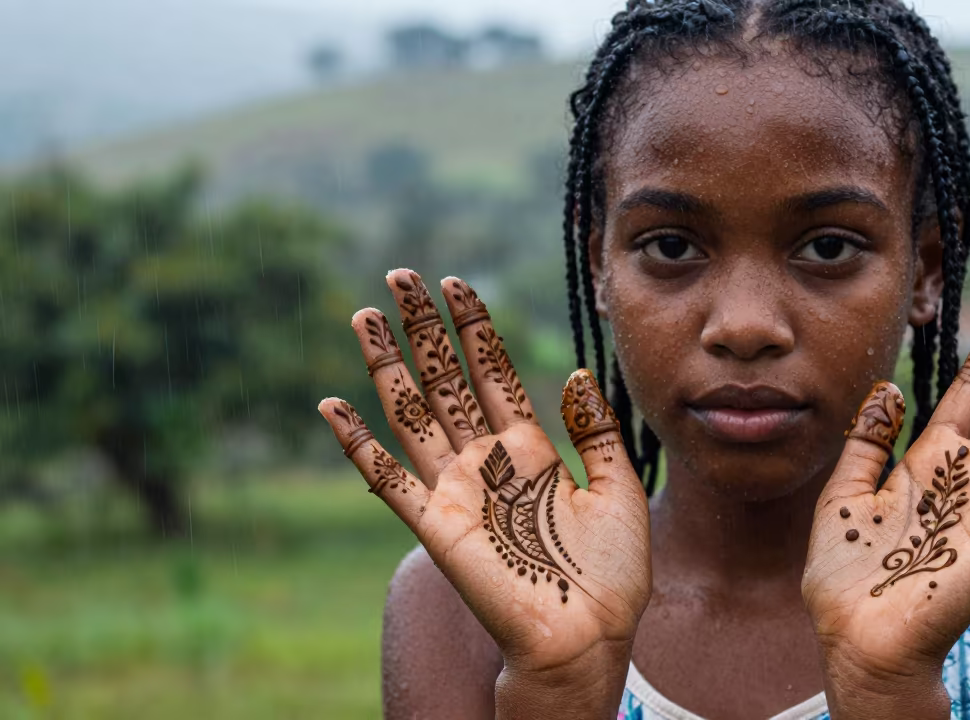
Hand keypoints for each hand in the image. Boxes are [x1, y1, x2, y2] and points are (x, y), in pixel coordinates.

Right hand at [317, 270, 650, 691]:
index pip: (494, 372)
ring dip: (387, 366)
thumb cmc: (612, 573)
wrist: (590, 635)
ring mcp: (457, 491)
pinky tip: (332, 406)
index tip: (455, 283)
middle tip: (399, 276)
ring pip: (412, 414)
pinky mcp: (436, 526)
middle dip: (423, 329)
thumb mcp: (620, 488)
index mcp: (531, 449)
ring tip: (365, 316)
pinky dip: (358, 444)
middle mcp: (488, 462)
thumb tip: (576, 374)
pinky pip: (387, 478)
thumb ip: (596, 432)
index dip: (474, 328)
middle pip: (446, 380)